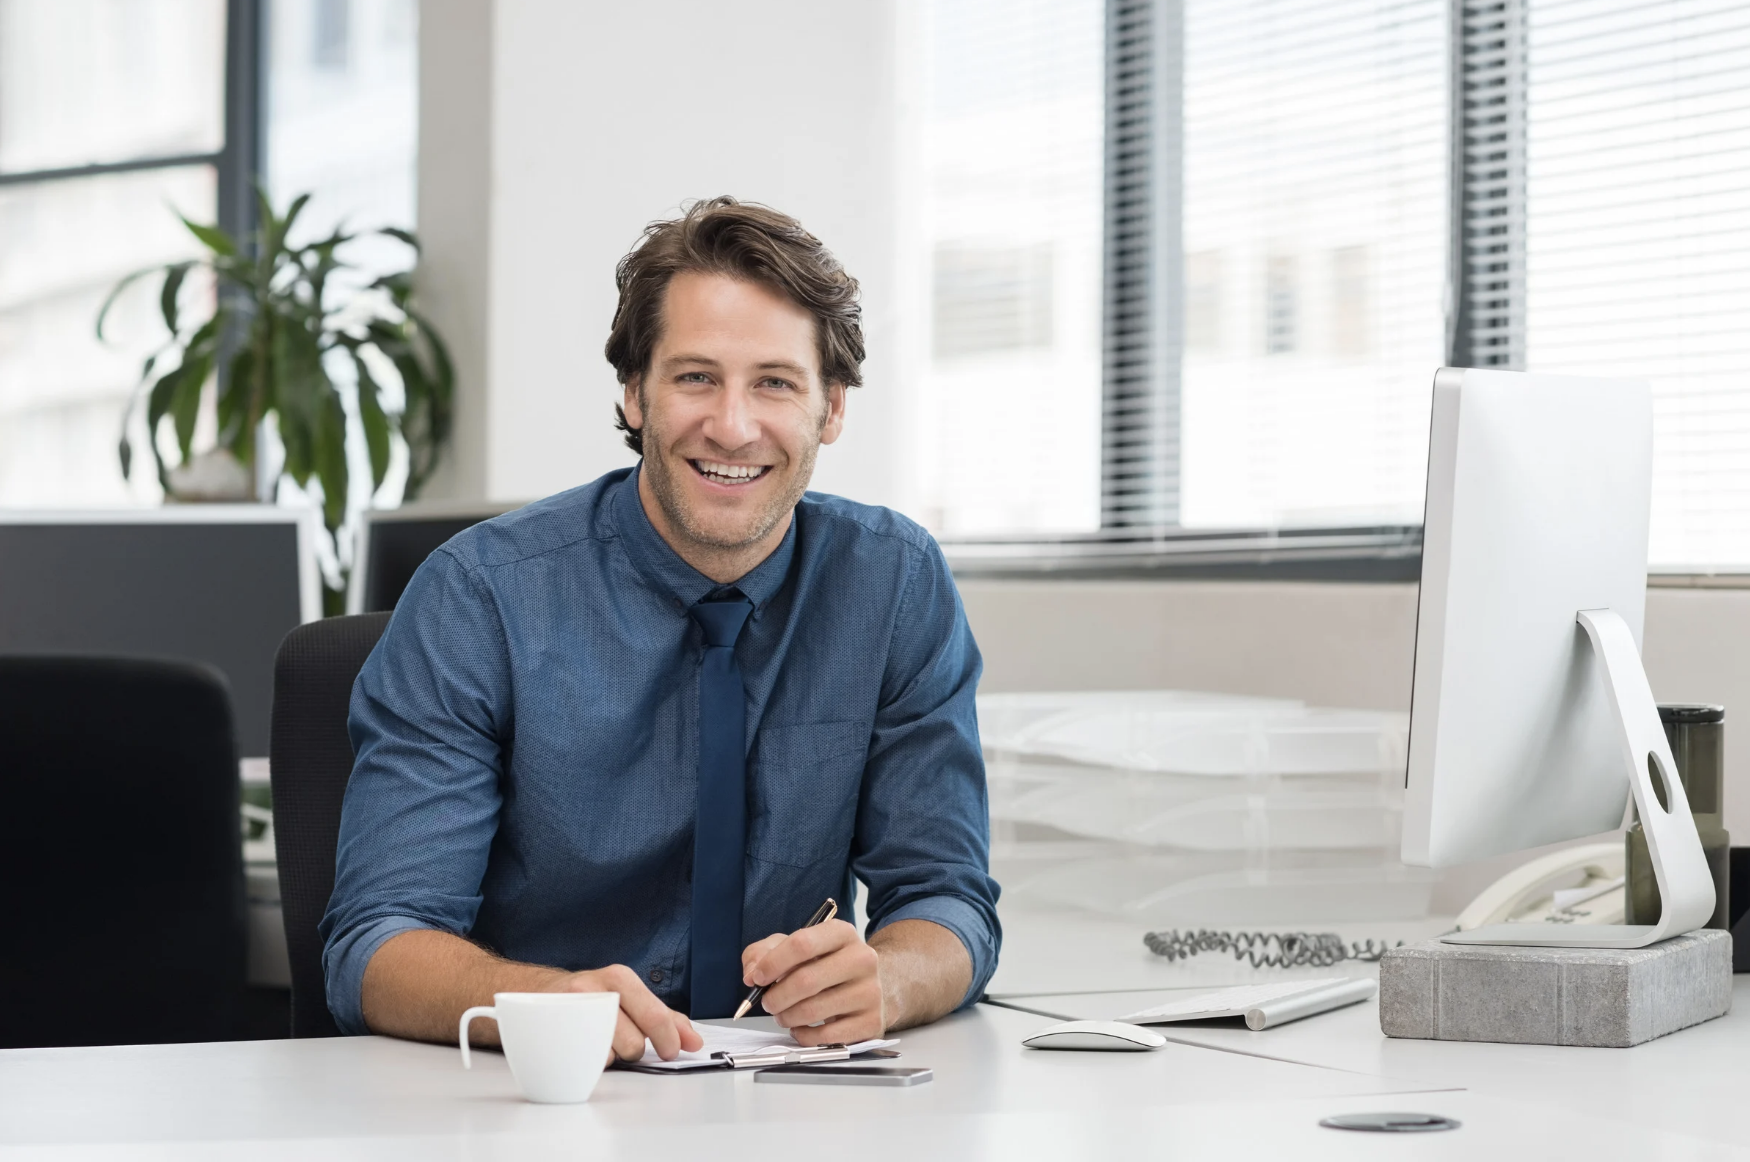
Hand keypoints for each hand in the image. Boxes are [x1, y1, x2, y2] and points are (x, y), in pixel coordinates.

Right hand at [542, 964, 703, 1062]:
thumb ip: (664, 1018)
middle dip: (635, 1050)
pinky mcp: (553, 1033)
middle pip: (634, 1042)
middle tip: (627, 1042)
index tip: (672, 1051)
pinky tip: (585, 1046)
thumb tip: (694, 1040)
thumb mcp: (629, 997)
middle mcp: (595, 989)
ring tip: (601, 1040)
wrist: (538, 994)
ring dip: (611, 1055)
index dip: (669, 1040)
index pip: (654, 1015)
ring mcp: (571, 1011)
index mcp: (620, 978)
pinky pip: (586, 1062)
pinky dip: (590, 1060)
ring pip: (611, 1055)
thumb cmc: (592, 998)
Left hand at [740, 919, 883, 1044]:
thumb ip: (764, 952)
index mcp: (842, 933)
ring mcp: (870, 992)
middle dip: (776, 996)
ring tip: (783, 1015)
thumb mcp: (794, 947)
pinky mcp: (871, 1022)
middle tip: (767, 1003)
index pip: (803, 943)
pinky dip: (804, 1036)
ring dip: (787, 1017)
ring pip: (814, 1010)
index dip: (773, 963)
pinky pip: (826, 1037)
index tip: (756, 978)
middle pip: (806, 980)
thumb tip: (751, 975)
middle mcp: (862, 959)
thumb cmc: (824, 965)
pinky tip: (800, 1028)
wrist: (865, 986)